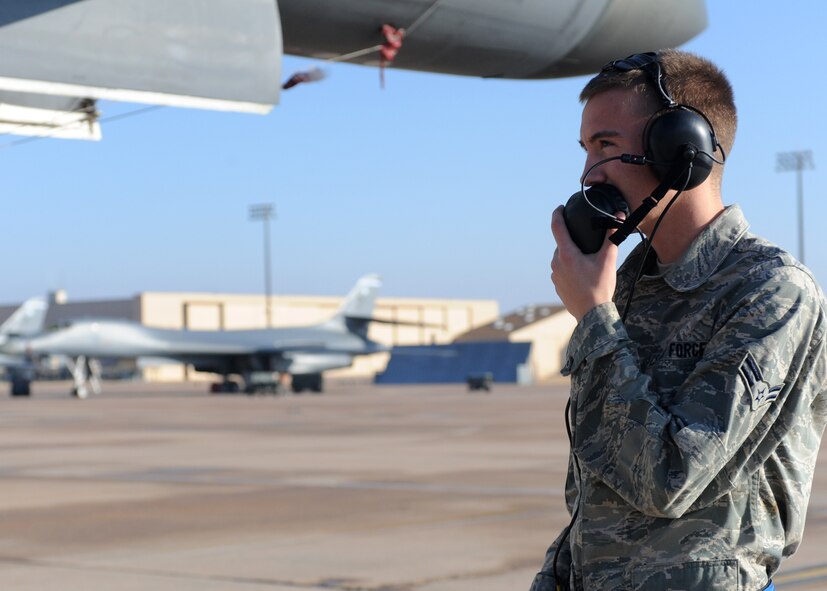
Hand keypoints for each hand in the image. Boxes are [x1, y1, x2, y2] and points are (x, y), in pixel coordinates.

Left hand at [550, 206, 617, 321]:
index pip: (557, 227)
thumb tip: (618, 217)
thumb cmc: (600, 287)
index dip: (557, 214)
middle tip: (588, 244)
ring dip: (572, 256)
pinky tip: (583, 275)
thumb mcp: (607, 260)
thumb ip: (611, 237)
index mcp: (566, 254)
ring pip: (562, 258)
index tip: (560, 207)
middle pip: (562, 244)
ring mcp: (555, 275)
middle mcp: (556, 263)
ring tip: (588, 262)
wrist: (592, 314)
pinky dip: (571, 268)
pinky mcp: (557, 285)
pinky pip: (562, 270)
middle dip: (573, 241)